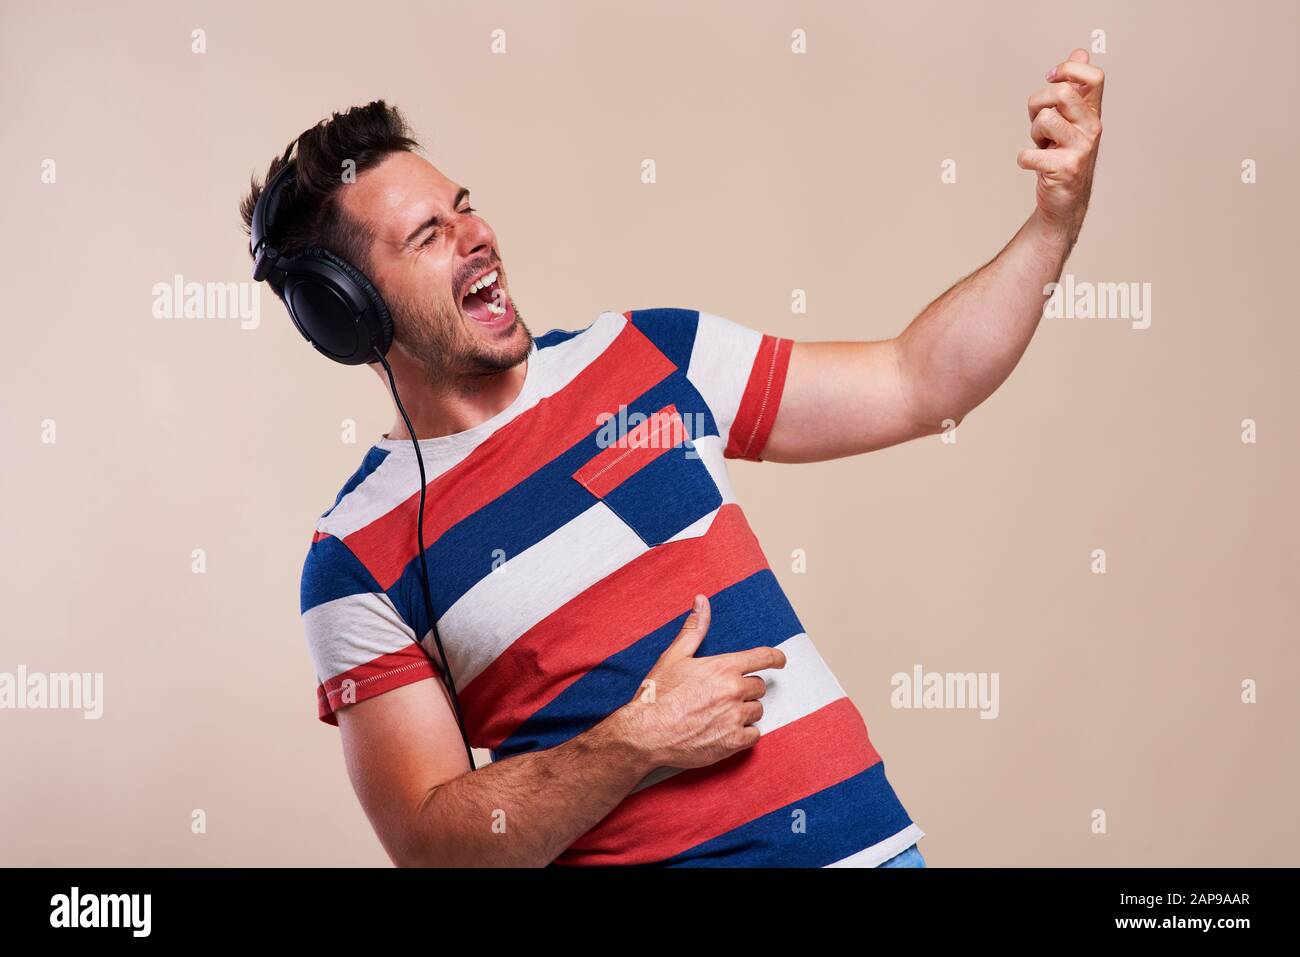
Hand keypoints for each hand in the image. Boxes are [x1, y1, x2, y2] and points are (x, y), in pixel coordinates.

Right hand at [612, 594, 785, 769]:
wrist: (646, 733)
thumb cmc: (658, 695)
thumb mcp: (674, 656)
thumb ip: (694, 629)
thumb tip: (702, 602)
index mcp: (723, 667)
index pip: (763, 657)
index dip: (776, 658)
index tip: (780, 660)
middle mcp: (734, 691)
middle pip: (759, 687)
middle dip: (745, 690)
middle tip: (723, 696)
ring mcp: (735, 717)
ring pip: (757, 711)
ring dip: (744, 712)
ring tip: (719, 715)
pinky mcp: (733, 742)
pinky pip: (754, 735)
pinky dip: (743, 734)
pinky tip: (724, 732)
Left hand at [1019, 48, 1104, 241]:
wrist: (1066, 200)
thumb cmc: (1063, 155)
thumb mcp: (1069, 119)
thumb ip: (1073, 87)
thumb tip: (1080, 52)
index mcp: (1093, 112)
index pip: (1094, 76)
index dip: (1068, 70)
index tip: (1051, 78)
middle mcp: (1092, 127)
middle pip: (1062, 93)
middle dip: (1038, 102)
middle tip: (1038, 121)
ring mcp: (1080, 148)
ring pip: (1045, 119)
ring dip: (1033, 132)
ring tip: (1041, 144)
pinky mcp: (1065, 168)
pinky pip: (1029, 153)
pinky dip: (1024, 160)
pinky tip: (1036, 166)